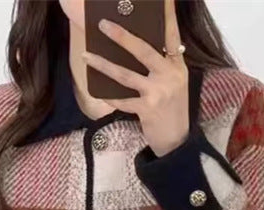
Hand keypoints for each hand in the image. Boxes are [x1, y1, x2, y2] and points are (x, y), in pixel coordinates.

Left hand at [81, 0, 188, 157]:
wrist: (177, 140)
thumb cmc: (172, 108)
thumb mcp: (174, 82)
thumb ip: (162, 64)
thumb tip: (135, 46)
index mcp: (177, 65)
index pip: (172, 34)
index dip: (166, 15)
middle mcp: (169, 75)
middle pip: (143, 50)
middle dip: (122, 36)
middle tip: (103, 24)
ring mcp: (158, 93)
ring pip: (125, 75)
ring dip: (103, 64)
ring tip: (86, 56)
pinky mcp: (147, 109)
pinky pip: (122, 100)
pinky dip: (108, 95)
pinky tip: (96, 89)